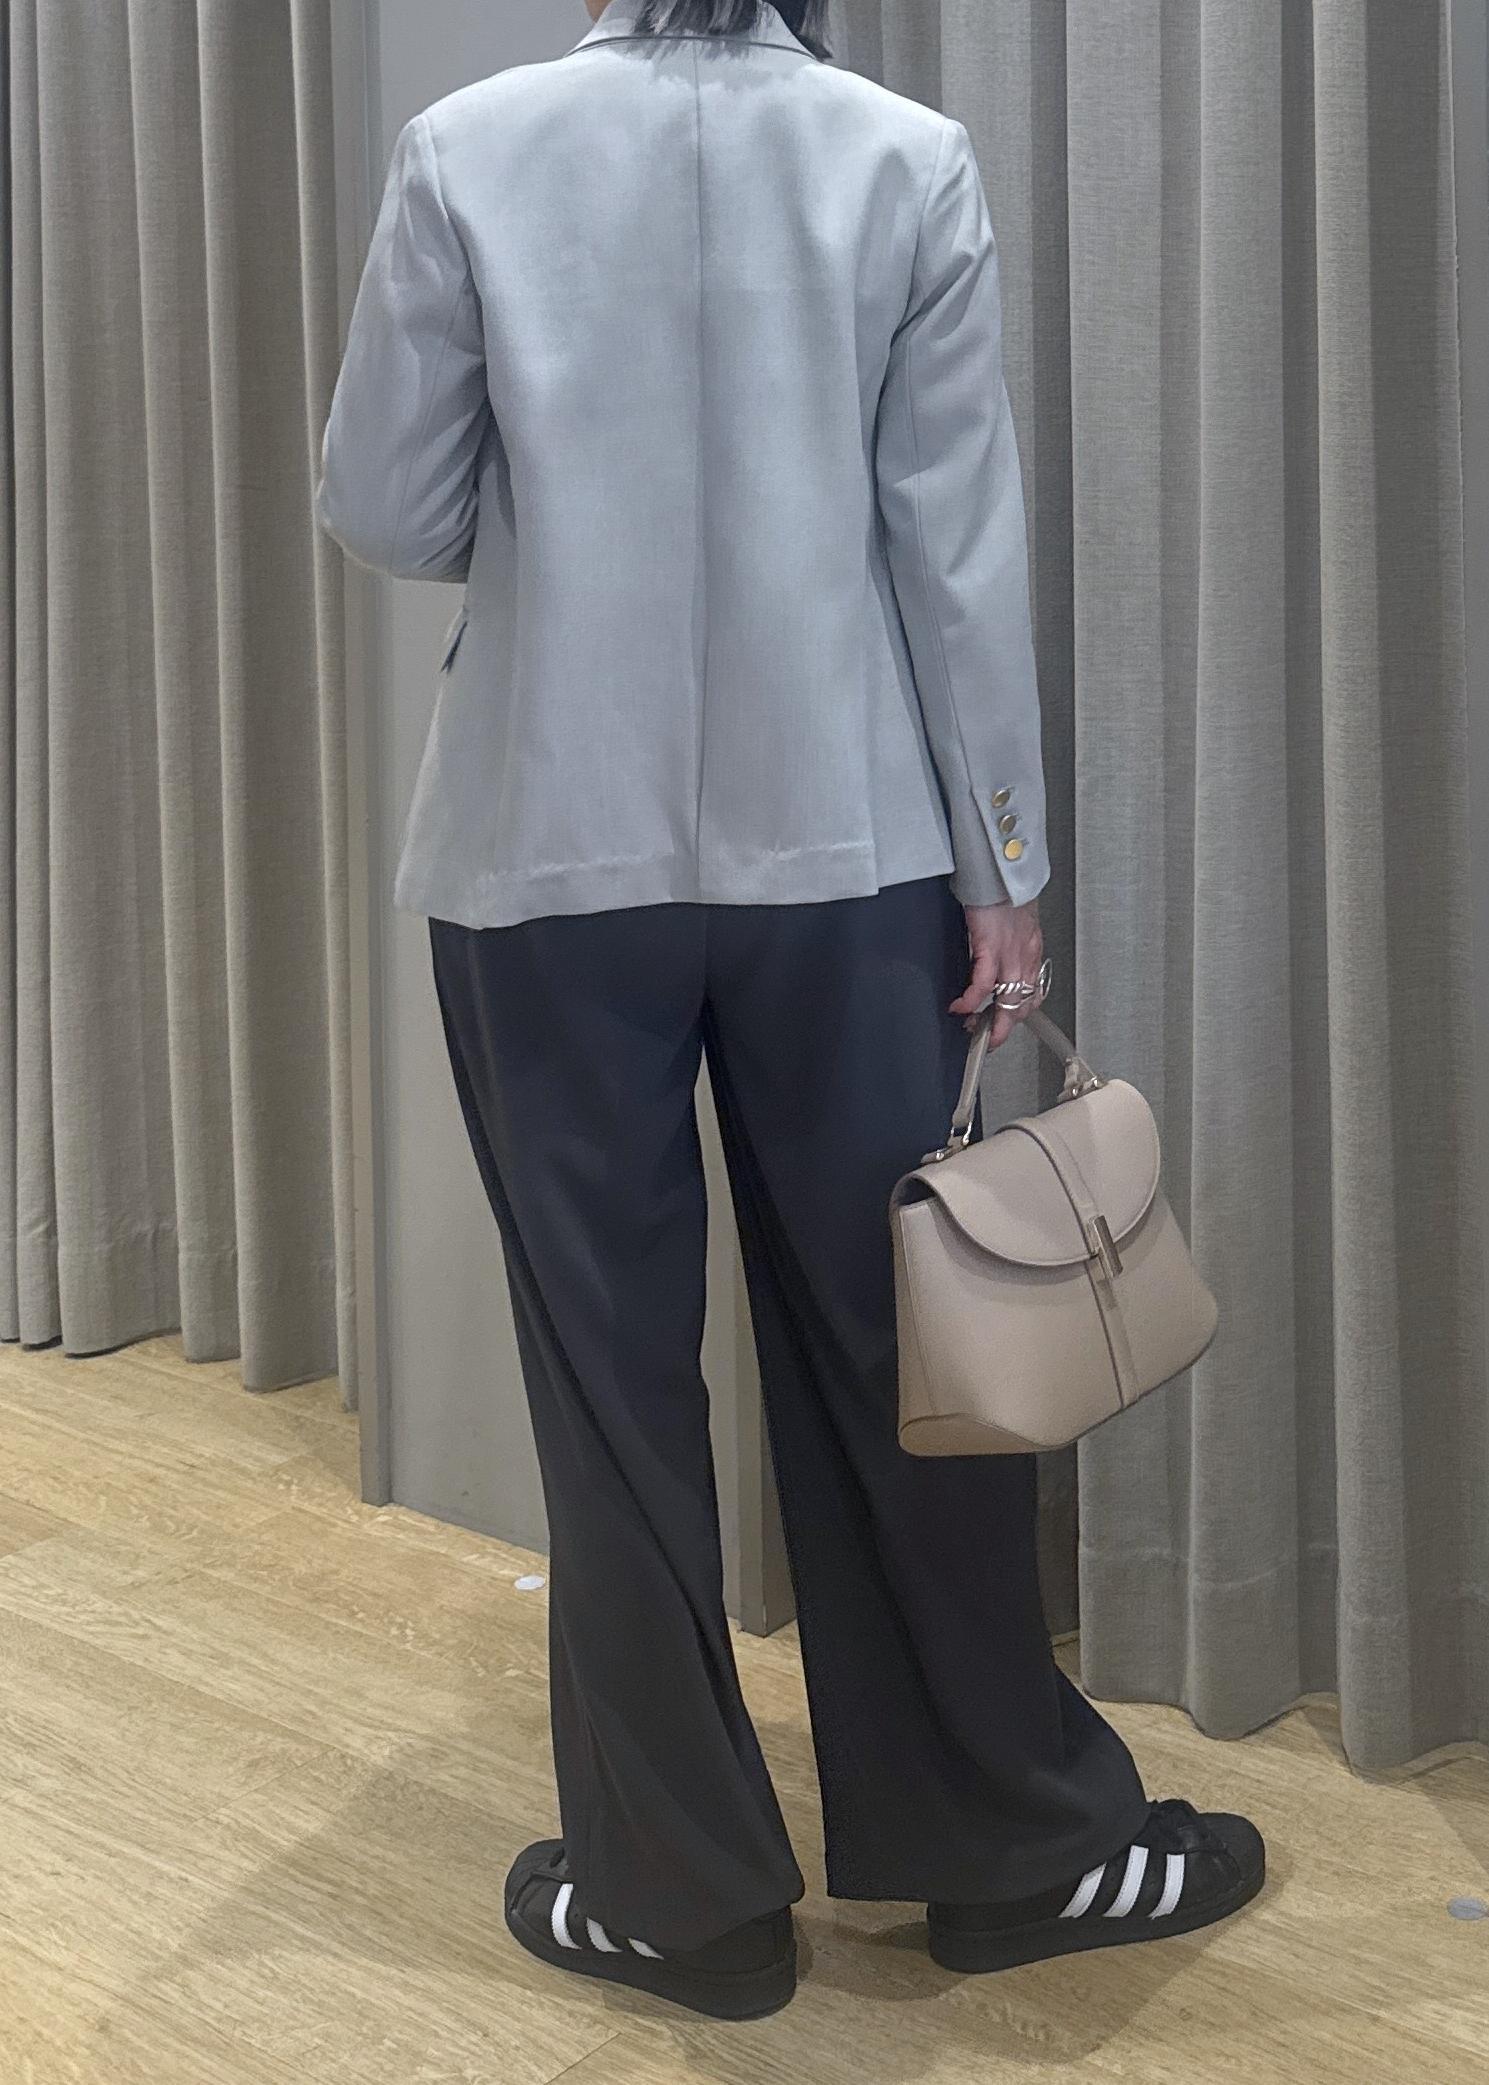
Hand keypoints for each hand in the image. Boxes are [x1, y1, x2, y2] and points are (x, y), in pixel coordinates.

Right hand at [949, 899, 1044, 1048]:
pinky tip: (960, 1007)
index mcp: (1031, 950)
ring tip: (974, 1031)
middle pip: (1021, 1004)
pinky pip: (983, 985)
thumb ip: (1009, 940)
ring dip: (990, 1022)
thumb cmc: (1005, 890)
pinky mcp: (992, 948)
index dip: (1019, 1012)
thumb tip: (994, 951)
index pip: (1032, 991)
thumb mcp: (1015, 920)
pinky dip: (970, 1001)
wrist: (1004, 871)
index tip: (1006, 1022)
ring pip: (1006, 1001)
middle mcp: (1026, 956)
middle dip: (1005, 1026)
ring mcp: (1011, 955)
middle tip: (989, 1039)